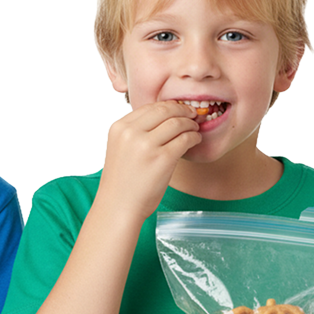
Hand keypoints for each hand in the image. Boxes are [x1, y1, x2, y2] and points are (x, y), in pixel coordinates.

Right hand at [99, 100, 201, 220]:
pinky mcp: (162, 159)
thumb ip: (136, 132)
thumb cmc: (122, 181)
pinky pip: (185, 139)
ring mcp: (146, 145)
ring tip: (194, 129)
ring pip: (177, 122)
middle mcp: (131, 133)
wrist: (118, 207)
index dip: (168, 106)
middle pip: (164, 110)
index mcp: (119, 128)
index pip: (149, 107)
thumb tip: (165, 117)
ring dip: (190, 124)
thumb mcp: (121, 148)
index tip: (178, 110)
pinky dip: (193, 137)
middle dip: (182, 110)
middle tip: (192, 114)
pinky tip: (194, 141)